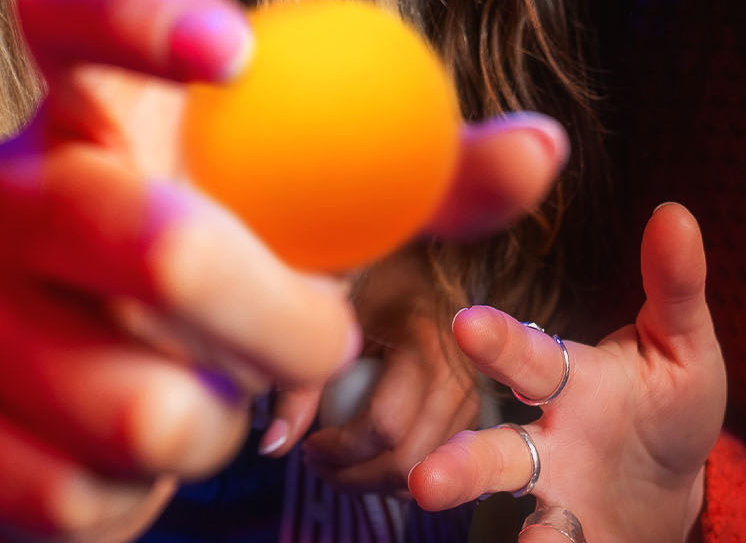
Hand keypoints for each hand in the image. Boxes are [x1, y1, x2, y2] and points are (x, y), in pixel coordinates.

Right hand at [0, 0, 569, 542]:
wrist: (54, 426)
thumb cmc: (211, 292)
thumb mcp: (308, 227)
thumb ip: (416, 183)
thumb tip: (542, 146)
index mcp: (89, 104)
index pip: (71, 1)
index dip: (143, 10)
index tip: (241, 49)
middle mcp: (2, 181)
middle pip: (150, 242)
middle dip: (278, 322)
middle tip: (325, 341)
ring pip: (136, 403)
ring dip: (212, 429)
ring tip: (204, 401)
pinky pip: (75, 488)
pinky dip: (131, 503)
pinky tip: (122, 465)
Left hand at [281, 250, 491, 491]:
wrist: (431, 264)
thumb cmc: (377, 281)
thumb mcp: (335, 320)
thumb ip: (302, 382)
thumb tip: (274, 446)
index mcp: (425, 346)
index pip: (383, 426)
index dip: (338, 449)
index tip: (309, 444)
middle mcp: (458, 377)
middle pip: (408, 462)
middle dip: (355, 477)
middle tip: (318, 463)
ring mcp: (471, 397)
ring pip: (426, 471)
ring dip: (377, 481)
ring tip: (338, 462)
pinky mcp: (471, 410)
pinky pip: (436, 460)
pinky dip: (401, 471)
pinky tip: (369, 455)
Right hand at [410, 202, 724, 542]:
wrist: (673, 489)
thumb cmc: (667, 402)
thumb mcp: (684, 346)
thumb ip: (675, 288)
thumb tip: (674, 213)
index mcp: (571, 380)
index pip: (531, 358)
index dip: (500, 343)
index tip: (467, 326)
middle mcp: (545, 439)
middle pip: (495, 452)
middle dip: (461, 466)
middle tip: (426, 481)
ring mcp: (551, 496)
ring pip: (507, 511)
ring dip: (482, 525)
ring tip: (453, 527)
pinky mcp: (567, 538)